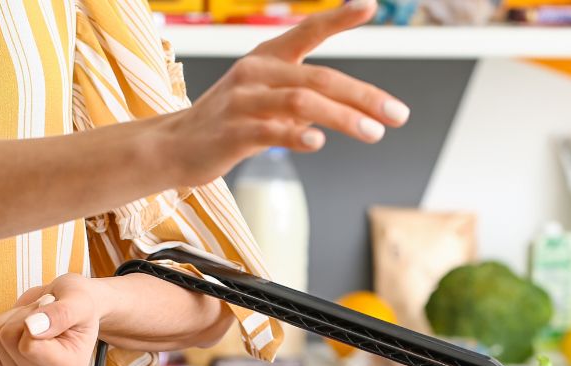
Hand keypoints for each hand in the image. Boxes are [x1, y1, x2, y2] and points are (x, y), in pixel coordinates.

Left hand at [0, 273, 101, 365]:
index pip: (29, 348)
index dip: (33, 321)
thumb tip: (31, 328)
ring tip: (37, 319)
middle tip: (46, 314)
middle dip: (23, 319)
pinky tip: (23, 324)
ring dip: (13, 319)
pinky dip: (1, 321)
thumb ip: (61, 315)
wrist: (68, 306)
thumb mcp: (79, 302)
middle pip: (10, 344)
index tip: (53, 311)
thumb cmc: (79, 304)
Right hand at [161, 0, 409, 186]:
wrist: (173, 147)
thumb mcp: (263, 97)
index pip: (306, 31)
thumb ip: (302, 96)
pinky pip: (271, 132)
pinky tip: (319, 143)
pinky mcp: (231, 133)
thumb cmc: (226, 122)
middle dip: (364, 96)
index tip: (370, 7)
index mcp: (265, 58)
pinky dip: (297, 136)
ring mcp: (242, 101)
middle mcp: (254, 72)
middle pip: (319, 78)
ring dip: (343, 117)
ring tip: (374, 133)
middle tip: (397, 114)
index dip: (338, 18)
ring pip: (301, 103)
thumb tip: (349, 105)